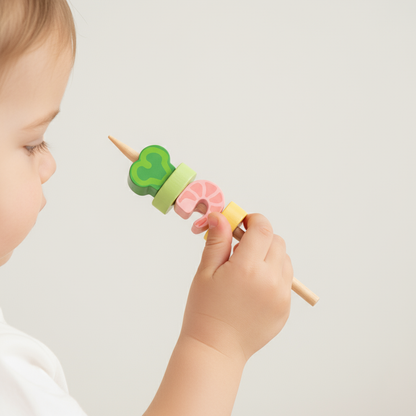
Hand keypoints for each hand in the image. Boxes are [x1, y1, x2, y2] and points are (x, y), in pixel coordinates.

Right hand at [180, 212, 292, 363]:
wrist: (216, 348)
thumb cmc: (204, 310)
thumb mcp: (205, 272)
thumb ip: (218, 241)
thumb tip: (221, 216)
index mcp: (248, 268)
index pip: (262, 229)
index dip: (253, 220)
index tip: (243, 223)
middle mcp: (270, 280)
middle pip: (276, 241)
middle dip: (261, 237)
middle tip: (241, 248)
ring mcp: (281, 296)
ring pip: (284, 260)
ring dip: (270, 255)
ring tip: (249, 269)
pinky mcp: (285, 308)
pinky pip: (286, 280)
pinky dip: (274, 275)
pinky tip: (254, 286)